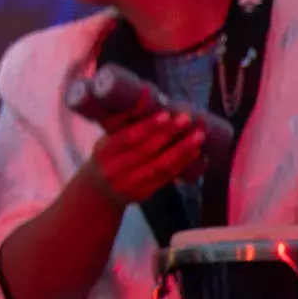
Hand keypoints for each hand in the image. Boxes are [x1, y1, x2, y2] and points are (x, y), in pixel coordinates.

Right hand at [79, 109, 205, 207]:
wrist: (100, 193)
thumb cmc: (105, 160)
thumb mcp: (105, 143)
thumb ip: (122, 128)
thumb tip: (145, 105)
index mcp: (104, 152)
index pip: (128, 138)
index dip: (148, 126)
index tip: (166, 114)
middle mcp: (116, 169)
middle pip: (146, 150)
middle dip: (168, 133)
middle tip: (186, 119)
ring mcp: (131, 183)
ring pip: (160, 165)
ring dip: (182, 150)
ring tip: (198, 136)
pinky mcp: (145, 192)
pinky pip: (167, 177)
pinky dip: (182, 163)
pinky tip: (194, 152)